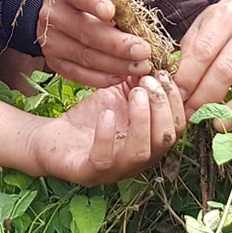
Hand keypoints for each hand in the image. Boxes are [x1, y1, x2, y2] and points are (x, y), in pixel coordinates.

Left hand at [29, 74, 185, 185]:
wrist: (53, 136)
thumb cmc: (92, 117)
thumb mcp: (119, 94)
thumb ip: (139, 81)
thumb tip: (154, 60)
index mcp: (151, 141)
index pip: (177, 127)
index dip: (175, 101)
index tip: (162, 74)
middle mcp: (138, 160)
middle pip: (165, 141)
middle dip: (161, 108)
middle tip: (147, 82)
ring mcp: (115, 170)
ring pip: (140, 153)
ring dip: (141, 121)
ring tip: (134, 94)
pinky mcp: (88, 172)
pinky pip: (103, 161)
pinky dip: (107, 136)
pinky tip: (106, 115)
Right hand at [37, 0, 154, 86]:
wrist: (57, 13)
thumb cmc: (87, 0)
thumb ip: (114, 0)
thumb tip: (137, 23)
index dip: (94, 3)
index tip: (112, 12)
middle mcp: (53, 15)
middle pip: (86, 32)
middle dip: (118, 44)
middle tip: (144, 51)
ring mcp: (51, 41)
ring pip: (85, 56)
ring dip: (116, 65)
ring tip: (140, 67)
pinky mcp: (54, 62)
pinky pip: (78, 74)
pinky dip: (101, 78)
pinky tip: (120, 76)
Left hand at [174, 0, 231, 134]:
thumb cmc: (219, 26)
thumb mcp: (200, 28)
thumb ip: (189, 54)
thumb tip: (177, 89)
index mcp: (224, 21)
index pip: (203, 52)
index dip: (188, 78)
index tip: (177, 97)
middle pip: (226, 70)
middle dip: (205, 98)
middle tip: (191, 116)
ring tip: (219, 125)